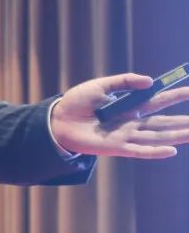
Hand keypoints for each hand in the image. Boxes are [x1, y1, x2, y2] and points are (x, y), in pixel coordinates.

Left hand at [51, 73, 188, 157]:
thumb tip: (150, 81)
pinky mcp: (116, 147)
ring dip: (177, 135)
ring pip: (157, 136)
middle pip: (163, 122)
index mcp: (129, 107)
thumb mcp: (100, 86)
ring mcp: (125, 135)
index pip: (158, 101)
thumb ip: (124, 82)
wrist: (57, 119)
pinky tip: (172, 150)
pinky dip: (155, 151)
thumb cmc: (77, 102)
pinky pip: (139, 150)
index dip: (176, 96)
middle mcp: (131, 122)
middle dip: (183, 121)